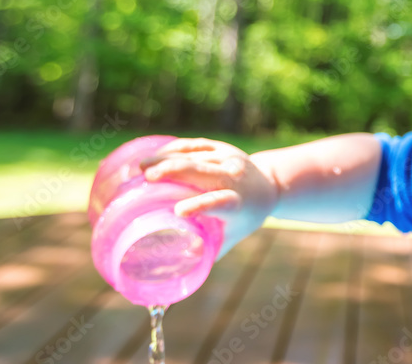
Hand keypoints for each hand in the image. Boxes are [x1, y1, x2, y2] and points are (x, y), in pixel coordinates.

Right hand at [138, 137, 277, 259]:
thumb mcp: (231, 237)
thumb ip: (208, 251)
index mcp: (237, 203)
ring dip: (168, 159)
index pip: (220, 202)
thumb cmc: (244, 217)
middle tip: (147, 178)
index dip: (200, 205)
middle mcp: (234, 178)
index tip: (178, 211)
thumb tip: (181, 267)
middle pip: (202, 172)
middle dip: (175, 172)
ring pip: (196, 156)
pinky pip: (196, 145)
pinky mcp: (221, 147)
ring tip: (142, 166)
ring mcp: (228, 159)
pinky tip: (156, 154)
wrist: (268, 185)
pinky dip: (174, 148)